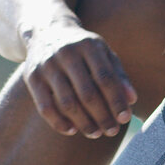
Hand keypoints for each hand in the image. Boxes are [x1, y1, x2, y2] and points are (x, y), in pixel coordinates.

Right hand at [20, 25, 136, 137]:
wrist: (46, 31)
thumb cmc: (83, 48)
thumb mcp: (103, 53)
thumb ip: (118, 75)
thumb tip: (132, 100)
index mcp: (89, 46)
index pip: (105, 78)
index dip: (116, 101)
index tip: (125, 119)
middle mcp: (66, 53)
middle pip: (87, 93)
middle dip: (102, 116)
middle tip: (112, 131)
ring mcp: (47, 65)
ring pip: (67, 102)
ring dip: (83, 122)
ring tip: (95, 133)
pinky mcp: (32, 77)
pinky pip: (45, 107)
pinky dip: (59, 122)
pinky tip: (72, 131)